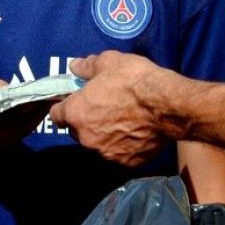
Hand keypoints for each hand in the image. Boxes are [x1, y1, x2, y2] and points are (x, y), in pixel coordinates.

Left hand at [49, 51, 183, 166]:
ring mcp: (107, 153)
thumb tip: (74, 66)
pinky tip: (135, 131)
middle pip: (76, 130)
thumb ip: (86, 66)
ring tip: (121, 120)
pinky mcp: (127, 162)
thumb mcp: (108, 62)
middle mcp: (86, 138)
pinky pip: (119, 152)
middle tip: (102, 107)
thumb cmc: (133, 80)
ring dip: (103, 134)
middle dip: (84, 120)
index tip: (74, 101)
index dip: (64, 106)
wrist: (167, 106)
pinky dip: (123, 144)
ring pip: (97, 143)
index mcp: (76, 113)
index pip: (56, 115)